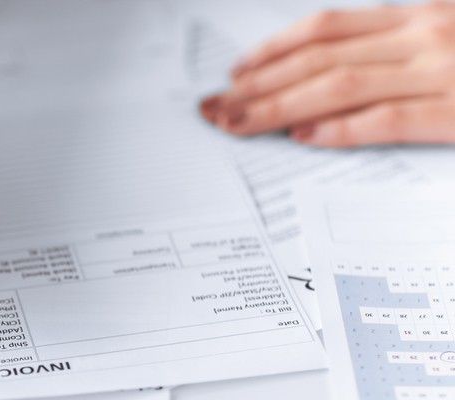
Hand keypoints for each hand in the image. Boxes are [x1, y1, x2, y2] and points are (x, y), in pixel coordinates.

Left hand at [200, 2, 454, 146]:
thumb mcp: (454, 35)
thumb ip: (402, 46)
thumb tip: (336, 67)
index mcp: (419, 17)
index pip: (327, 29)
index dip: (273, 50)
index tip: (236, 71)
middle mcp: (423, 36)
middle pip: (319, 59)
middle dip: (259, 83)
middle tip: (216, 105)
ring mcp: (441, 73)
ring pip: (340, 86)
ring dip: (280, 107)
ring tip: (238, 123)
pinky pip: (388, 119)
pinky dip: (341, 128)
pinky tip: (302, 136)